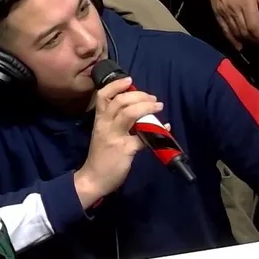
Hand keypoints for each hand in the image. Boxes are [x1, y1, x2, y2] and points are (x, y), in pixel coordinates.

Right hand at [74, 76, 161, 206]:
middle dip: (139, 95)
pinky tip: (165, 128)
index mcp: (99, 120)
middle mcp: (105, 125)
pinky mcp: (124, 149)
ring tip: (158, 105)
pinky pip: (142, 137)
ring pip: (129, 114)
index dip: (116, 85)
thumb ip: (116, 122)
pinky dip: (156, 131)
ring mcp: (114, 137)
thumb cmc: (100, 156)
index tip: (129, 80)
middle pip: (120, 101)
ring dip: (146, 107)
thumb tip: (139, 112)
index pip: (103, 96)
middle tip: (153, 97)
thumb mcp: (103, 134)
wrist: (93, 179)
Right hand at [205, 0, 258, 49]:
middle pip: (245, 32)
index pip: (254, 26)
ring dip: (245, 41)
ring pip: (235, 32)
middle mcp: (234, 9)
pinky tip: (237, 45)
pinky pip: (224, 29)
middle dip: (255, 41)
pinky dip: (231, 39)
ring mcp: (224, 12)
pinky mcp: (217, 12)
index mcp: (246, 2)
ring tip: (253, 44)